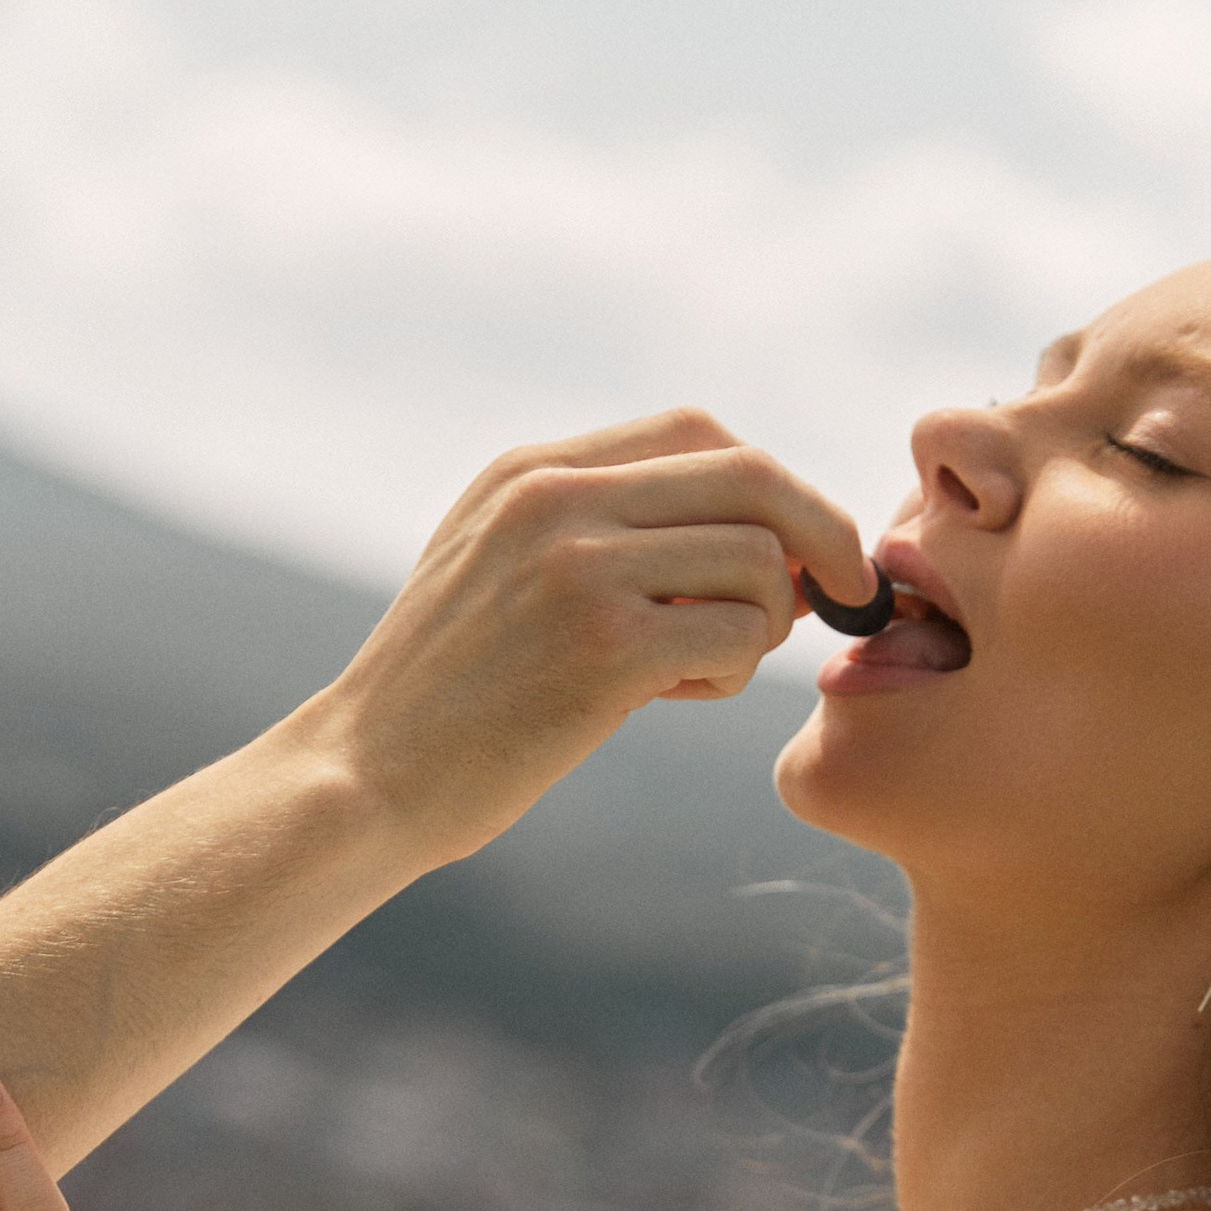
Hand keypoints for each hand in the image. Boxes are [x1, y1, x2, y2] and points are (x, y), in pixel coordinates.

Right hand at [308, 410, 874, 869]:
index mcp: (534, 470)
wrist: (364, 778)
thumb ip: (604, 532)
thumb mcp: (502, 573)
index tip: (794, 550)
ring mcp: (578, 566)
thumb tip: (767, 539)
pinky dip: (733, 673)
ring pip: (760, 562)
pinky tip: (672, 697)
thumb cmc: (450, 699)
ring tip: (693, 671)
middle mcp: (557, 498)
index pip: (699, 432)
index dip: (770, 488)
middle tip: (845, 597)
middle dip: (822, 537)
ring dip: (759, 626)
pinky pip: (741, 635)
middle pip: (753, 476)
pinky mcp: (603, 646)